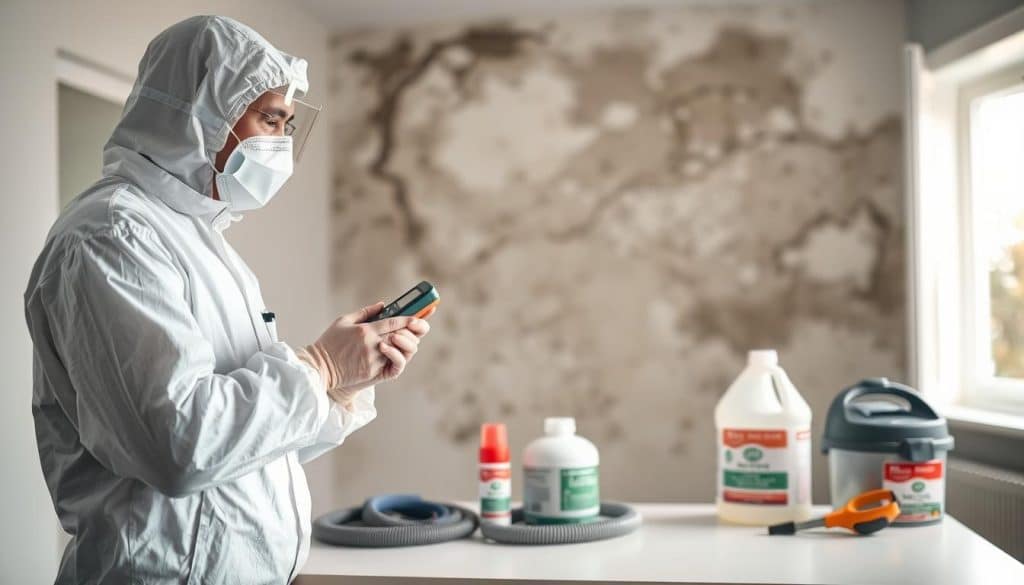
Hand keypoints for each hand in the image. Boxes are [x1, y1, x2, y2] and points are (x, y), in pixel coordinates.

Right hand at [297, 302, 427, 402]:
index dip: (409, 319)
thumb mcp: (343, 321)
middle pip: (401, 337)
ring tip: (405, 341)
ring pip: (400, 351)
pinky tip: (397, 353)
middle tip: (418, 329)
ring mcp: (373, 360)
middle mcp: (372, 345)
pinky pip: (393, 364)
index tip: (418, 317)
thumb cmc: (329, 343)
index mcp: (365, 330)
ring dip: (405, 346)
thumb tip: (383, 305)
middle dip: (412, 332)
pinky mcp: (373, 373)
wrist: (320, 368)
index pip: (394, 322)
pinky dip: (398, 358)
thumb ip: (365, 312)